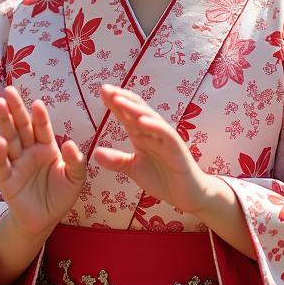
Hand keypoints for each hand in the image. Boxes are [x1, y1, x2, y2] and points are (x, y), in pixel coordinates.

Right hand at [0, 86, 85, 240]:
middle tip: (8, 90)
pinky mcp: (6, 179)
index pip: (42, 128)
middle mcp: (29, 151)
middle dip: (15, 109)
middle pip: (21, 127)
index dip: (39, 116)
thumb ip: (76, 162)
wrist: (45, 220)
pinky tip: (0, 141)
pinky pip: (2, 164)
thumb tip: (68, 143)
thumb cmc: (61, 195)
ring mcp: (16, 163)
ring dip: (4, 122)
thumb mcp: (75, 179)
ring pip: (9, 138)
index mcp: (47, 147)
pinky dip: (0, 153)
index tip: (37, 103)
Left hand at [95, 85, 214, 214]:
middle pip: (137, 110)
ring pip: (150, 118)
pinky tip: (142, 121)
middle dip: (121, 98)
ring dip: (134, 108)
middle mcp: (153, 132)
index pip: (127, 114)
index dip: (114, 103)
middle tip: (105, 89)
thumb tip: (95, 152)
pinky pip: (166, 134)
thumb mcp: (134, 169)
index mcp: (142, 135)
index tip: (101, 91)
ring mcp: (165, 139)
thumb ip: (117, 161)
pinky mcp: (177, 148)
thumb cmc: (163, 179)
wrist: (188, 196)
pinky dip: (154, 126)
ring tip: (118, 100)